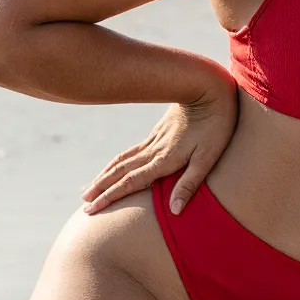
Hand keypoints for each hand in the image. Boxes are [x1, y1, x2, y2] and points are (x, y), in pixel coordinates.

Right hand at [80, 70, 238, 215]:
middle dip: (101, 189)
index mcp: (164, 160)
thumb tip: (175, 211)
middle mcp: (153, 150)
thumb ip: (190, 183)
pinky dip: (116, 162)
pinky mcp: (157, 132)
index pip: (130, 182)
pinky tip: (114, 166)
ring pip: (122, 161)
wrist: (207, 88)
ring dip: (105, 176)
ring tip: (90, 188)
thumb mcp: (208, 157)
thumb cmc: (215, 125)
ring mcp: (154, 140)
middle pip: (120, 173)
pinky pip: (130, 151)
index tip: (92, 209)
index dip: (110, 197)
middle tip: (84, 205)